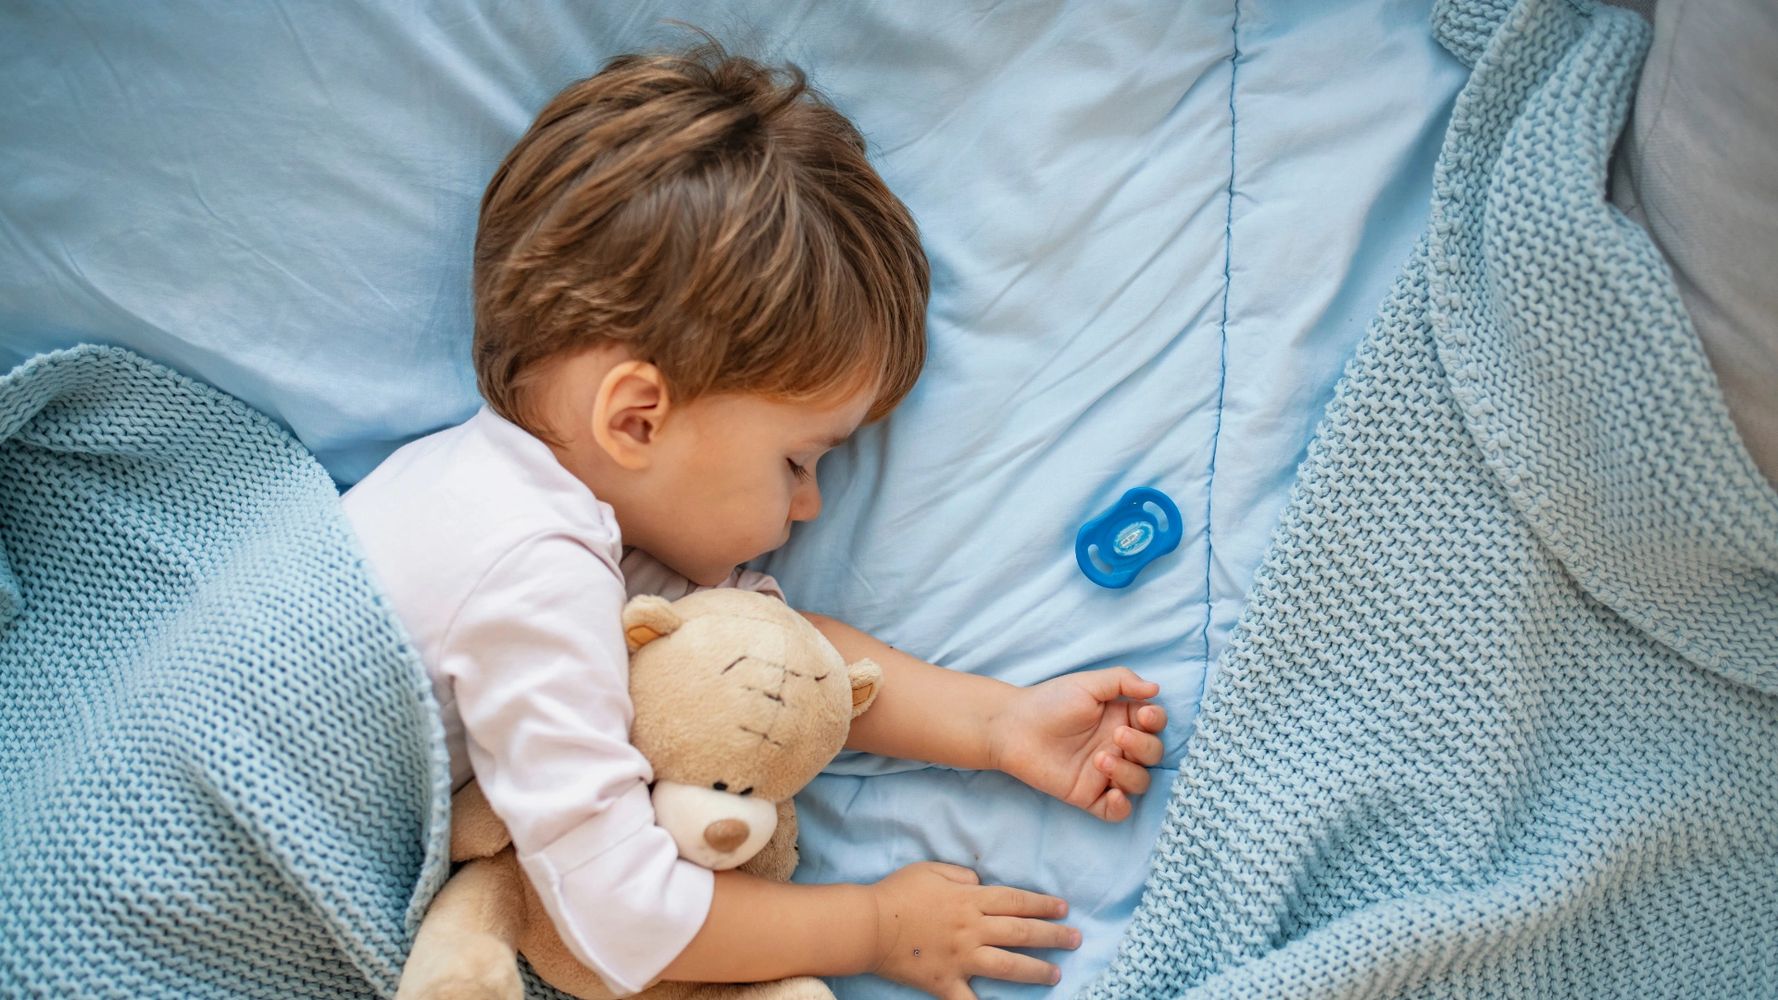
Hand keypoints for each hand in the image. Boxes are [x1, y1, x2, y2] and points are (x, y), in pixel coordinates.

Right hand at [868, 862, 1077, 999]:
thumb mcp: (931, 868)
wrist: (868, 925)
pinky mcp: (946, 982)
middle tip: (1075, 939)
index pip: (1016, 901)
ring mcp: (961, 958)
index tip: (1063, 909)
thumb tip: (980, 882)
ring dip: (1036, 970)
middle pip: (1021, 932)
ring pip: (1008, 965)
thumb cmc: (897, 892)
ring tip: (1056, 973)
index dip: (1043, 904)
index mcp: (969, 899)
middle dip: (1053, 936)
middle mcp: (972, 929)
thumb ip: (960, 873)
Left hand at [987, 667, 1166, 821]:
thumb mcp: (1087, 684)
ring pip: (1140, 782)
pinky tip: (1114, 794)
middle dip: (1142, 746)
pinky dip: (1122, 807)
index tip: (1144, 715)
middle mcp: (1118, 747)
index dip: (1156, 721)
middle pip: (1152, 754)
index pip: (1155, 724)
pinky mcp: (1089, 796)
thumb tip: (1156, 688)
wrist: (1014, 728)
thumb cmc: (1050, 702)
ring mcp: (1105, 773)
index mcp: (1122, 719)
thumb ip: (1122, 681)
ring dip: (1129, 773)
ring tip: (1100, 759)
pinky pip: (1117, 811)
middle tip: (1116, 735)